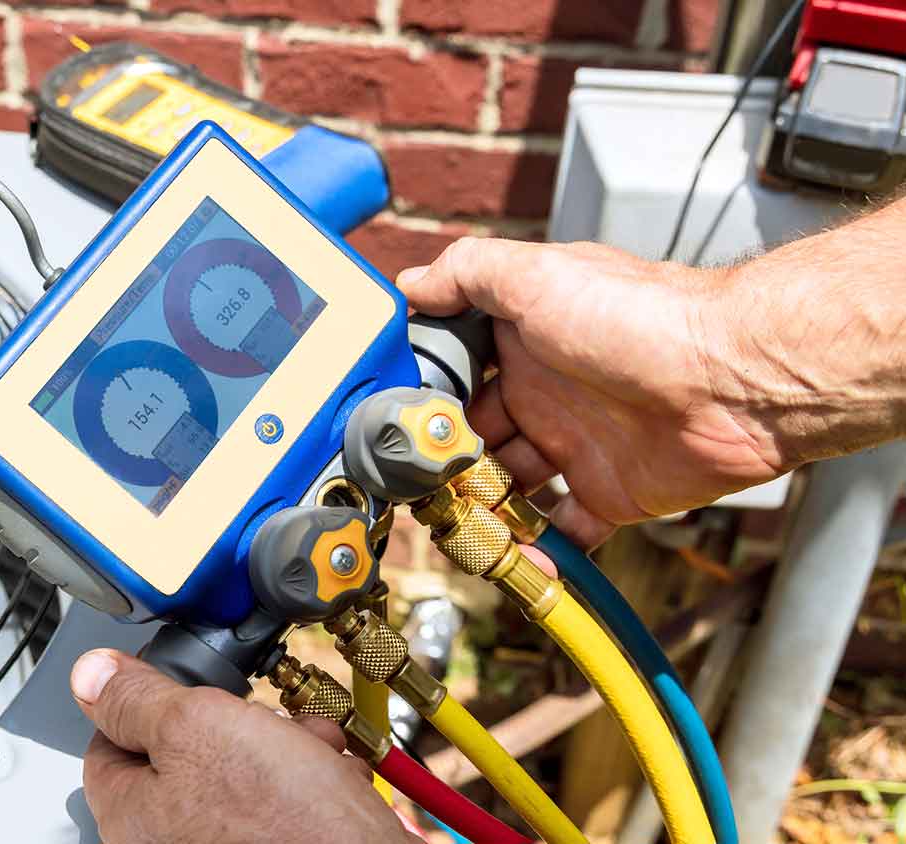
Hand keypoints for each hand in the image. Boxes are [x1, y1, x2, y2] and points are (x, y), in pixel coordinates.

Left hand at [71, 649, 417, 843]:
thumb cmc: (286, 823)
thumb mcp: (196, 726)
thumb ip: (137, 698)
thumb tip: (89, 676)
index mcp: (131, 819)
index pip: (110, 740)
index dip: (147, 700)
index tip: (180, 681)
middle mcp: (170, 843)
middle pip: (184, 751)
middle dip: (235, 721)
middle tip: (261, 720)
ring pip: (241, 771)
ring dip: (283, 747)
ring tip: (309, 750)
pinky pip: (279, 802)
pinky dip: (308, 781)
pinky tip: (329, 779)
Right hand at [399, 238, 787, 547]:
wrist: (732, 378)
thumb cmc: (641, 318)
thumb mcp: (535, 275)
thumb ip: (467, 273)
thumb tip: (410, 284)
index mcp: (523, 344)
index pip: (457, 376)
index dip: (426, 401)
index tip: (397, 428)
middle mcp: (546, 395)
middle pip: (476, 440)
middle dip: (445, 466)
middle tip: (420, 489)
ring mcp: (577, 446)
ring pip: (510, 489)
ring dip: (482, 511)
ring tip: (454, 529)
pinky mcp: (610, 493)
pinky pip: (566, 530)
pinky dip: (541, 551)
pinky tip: (516, 559)